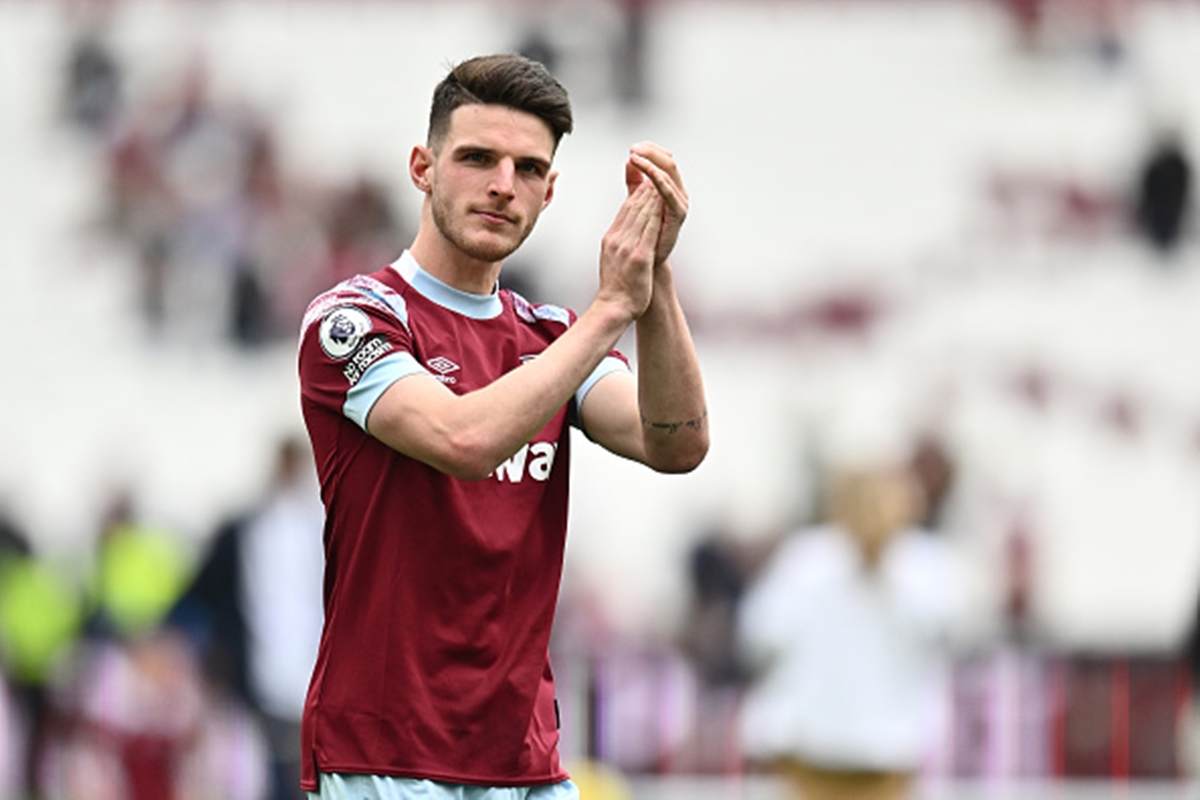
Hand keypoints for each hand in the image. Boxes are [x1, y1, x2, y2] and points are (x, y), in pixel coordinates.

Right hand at [597, 179, 663, 320]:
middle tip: (656, 173)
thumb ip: (619, 242)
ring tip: (661, 181)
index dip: (636, 194)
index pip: (624, 210)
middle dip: (645, 189)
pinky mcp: (639, 256)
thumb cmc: (616, 287)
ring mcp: (627, 247)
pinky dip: (656, 213)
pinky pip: (649, 229)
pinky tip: (664, 203)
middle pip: (632, 207)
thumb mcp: (612, 259)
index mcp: (611, 239)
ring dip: (652, 195)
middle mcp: (617, 239)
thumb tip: (624, 231)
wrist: (614, 307)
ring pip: (641, 214)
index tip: (647, 182)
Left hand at [628, 142, 687, 265]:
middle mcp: (677, 192)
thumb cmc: (642, 233)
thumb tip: (629, 160)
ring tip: (635, 158)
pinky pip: (669, 193)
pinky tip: (649, 174)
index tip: (632, 148)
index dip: (649, 151)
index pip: (663, 159)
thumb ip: (634, 181)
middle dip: (650, 153)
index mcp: (668, 187)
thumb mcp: (636, 201)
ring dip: (651, 163)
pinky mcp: (678, 214)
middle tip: (634, 150)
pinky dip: (659, 181)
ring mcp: (679, 202)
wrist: (646, 260)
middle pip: (668, 163)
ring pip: (669, 174)